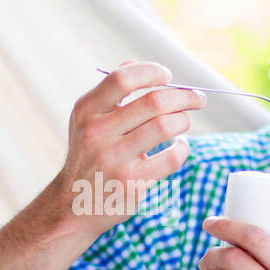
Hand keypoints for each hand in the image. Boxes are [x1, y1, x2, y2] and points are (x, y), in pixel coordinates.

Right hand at [42, 60, 205, 240]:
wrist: (73, 205)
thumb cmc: (89, 155)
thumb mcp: (87, 121)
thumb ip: (111, 93)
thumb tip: (138, 65)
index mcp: (86, 111)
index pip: (122, 78)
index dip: (152, 72)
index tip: (168, 77)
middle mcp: (97, 133)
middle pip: (154, 101)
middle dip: (184, 96)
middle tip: (197, 99)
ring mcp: (114, 160)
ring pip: (166, 127)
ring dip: (184, 121)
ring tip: (184, 122)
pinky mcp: (132, 184)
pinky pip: (172, 158)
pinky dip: (183, 148)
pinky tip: (178, 146)